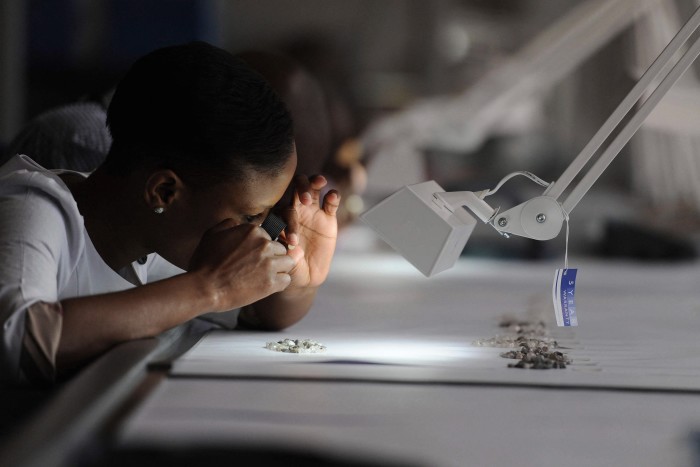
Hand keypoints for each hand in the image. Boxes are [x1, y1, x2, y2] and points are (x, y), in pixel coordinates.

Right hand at [188, 220, 294, 310]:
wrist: (204, 288)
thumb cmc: (204, 262)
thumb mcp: (212, 234)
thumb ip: (229, 224)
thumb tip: (238, 222)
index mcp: (253, 231)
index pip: (269, 235)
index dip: (262, 247)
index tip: (253, 256)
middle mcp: (264, 244)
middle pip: (281, 248)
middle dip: (273, 257)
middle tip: (258, 268)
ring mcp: (269, 264)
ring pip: (288, 262)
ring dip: (279, 269)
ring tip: (265, 276)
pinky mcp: (271, 283)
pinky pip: (286, 280)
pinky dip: (279, 284)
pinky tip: (266, 286)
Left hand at [281, 174, 339, 288]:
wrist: (307, 274)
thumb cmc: (291, 267)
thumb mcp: (287, 262)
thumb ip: (287, 254)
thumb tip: (291, 247)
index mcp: (281, 220)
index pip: (282, 211)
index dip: (288, 222)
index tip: (294, 241)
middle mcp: (295, 211)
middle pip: (295, 189)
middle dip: (300, 189)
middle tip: (305, 200)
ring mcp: (312, 212)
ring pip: (312, 188)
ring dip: (314, 183)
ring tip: (320, 182)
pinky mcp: (328, 217)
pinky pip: (330, 202)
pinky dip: (333, 196)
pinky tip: (333, 196)